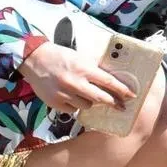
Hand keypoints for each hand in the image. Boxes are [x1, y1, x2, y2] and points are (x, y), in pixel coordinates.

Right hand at [19, 42, 137, 112]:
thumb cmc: (61, 57)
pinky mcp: (55, 102)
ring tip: (84, 94)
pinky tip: (71, 97)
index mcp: (84, 69)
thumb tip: (112, 80)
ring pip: (87, 106)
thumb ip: (94, 69)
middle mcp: (75, 83)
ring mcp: (64, 94)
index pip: (109, 82)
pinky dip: (74, 105)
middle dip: (114, 103)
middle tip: (122, 107)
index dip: (122, 90)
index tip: (132, 95)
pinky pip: (72, 110)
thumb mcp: (81, 58)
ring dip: (90, 102)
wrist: (35, 59)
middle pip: (101, 98)